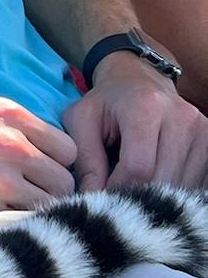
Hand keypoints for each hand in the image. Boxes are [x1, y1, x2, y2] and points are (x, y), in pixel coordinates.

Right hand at [0, 91, 78, 210]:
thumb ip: (2, 118)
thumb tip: (29, 136)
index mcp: (8, 113)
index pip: (65, 147)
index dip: (55, 163)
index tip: (40, 172)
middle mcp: (13, 141)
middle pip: (63, 177)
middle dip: (50, 189)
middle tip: (28, 196)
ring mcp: (2, 173)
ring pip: (51, 202)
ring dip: (38, 209)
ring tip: (13, 210)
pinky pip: (25, 218)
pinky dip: (18, 221)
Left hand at [65, 53, 207, 191]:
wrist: (138, 79)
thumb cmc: (105, 103)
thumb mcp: (81, 121)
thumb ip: (86, 159)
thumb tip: (93, 198)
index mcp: (145, 107)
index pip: (138, 168)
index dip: (118, 189)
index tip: (102, 194)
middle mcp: (181, 117)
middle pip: (163, 179)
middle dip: (137, 194)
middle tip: (117, 192)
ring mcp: (202, 129)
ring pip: (183, 184)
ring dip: (157, 193)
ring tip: (135, 180)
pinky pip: (198, 181)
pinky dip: (176, 188)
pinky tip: (156, 180)